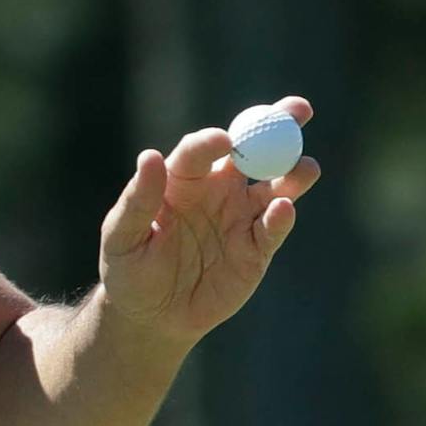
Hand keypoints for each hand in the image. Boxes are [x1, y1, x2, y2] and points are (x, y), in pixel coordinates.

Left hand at [99, 96, 319, 342]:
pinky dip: (281, 217)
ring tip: (304, 168)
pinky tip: (282, 209)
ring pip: (275, 186)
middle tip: (299, 109)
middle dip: (277, 127)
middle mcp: (218, 190)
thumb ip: (137, 200)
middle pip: (252, 151)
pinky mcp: (257, 248)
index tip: (224, 139)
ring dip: (292, 173)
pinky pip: (273, 227)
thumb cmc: (128, 270)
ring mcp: (241, 217)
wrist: (151, 316)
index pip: (200, 151)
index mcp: (182, 180)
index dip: (213, 142)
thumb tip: (149, 156)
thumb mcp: (121, 237)